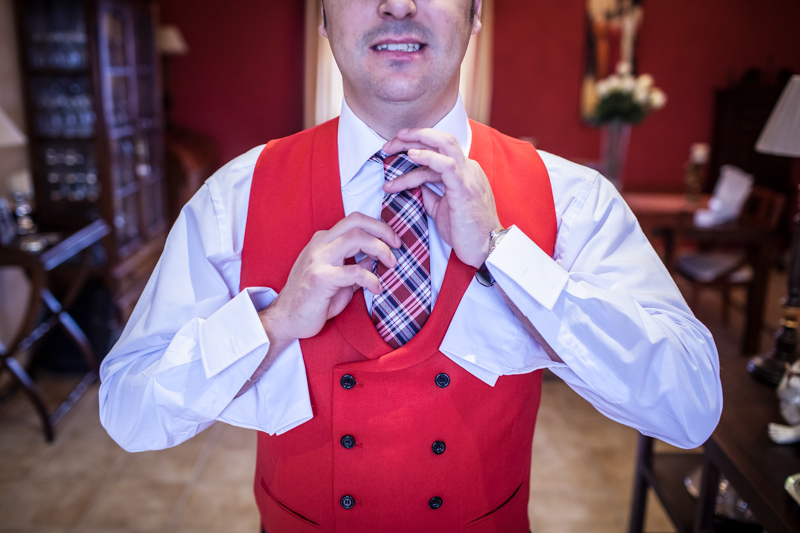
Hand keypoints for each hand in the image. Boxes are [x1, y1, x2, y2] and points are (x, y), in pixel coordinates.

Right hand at [259, 212, 399, 345]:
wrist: (287, 318)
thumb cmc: (313, 300)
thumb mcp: (339, 279)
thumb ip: (355, 266)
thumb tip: (376, 258)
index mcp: (323, 241)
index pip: (354, 221)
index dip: (378, 227)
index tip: (393, 240)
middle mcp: (320, 245)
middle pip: (356, 222)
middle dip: (382, 230)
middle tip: (397, 246)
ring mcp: (318, 259)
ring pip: (355, 238)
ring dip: (380, 249)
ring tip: (391, 264)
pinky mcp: (320, 278)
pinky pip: (354, 271)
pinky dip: (371, 278)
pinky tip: (377, 288)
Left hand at [382, 128, 501, 267]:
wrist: (485, 249)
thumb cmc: (466, 231)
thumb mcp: (442, 209)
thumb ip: (431, 194)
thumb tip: (416, 187)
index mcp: (464, 172)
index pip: (439, 150)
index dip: (415, 146)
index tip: (394, 149)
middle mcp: (468, 169)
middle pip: (441, 139)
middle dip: (414, 135)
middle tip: (389, 143)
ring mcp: (468, 176)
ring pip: (444, 144)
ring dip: (415, 142)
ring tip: (391, 148)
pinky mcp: (464, 188)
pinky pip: (446, 165)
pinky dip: (428, 157)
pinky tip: (411, 156)